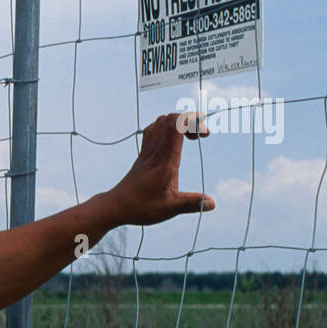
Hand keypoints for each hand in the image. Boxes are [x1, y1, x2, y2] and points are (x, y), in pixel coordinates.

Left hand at [105, 111, 212, 226]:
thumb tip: (212, 203)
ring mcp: (147, 151)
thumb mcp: (169, 208)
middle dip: (189, 120)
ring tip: (190, 138)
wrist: (115, 206)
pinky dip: (167, 129)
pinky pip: (153, 131)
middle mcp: (154, 151)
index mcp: (164, 159)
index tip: (205, 133)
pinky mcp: (143, 155)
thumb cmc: (140, 207)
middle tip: (200, 136)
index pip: (175, 125)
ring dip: (178, 124)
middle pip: (169, 118)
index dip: (192, 120)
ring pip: (160, 122)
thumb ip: (191, 203)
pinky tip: (174, 144)